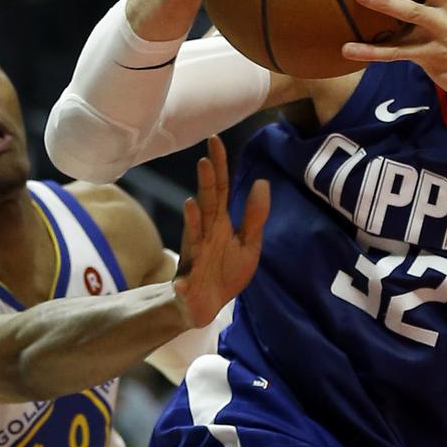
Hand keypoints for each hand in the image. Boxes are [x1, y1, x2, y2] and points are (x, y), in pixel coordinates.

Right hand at [173, 136, 269, 327]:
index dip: (218, 166)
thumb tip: (263, 181)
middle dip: (205, 184)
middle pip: (206, 204)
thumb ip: (255, 216)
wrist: (206, 306)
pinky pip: (185, 282)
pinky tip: (183, 281)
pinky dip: (183, 282)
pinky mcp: (188, 283)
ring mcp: (194, 258)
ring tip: (192, 204)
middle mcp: (204, 234)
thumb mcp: (248, 243)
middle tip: (204, 160)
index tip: (215, 140)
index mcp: (219, 223)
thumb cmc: (225, 271)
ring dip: (192, 221)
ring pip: (193, 237)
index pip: (220, 188)